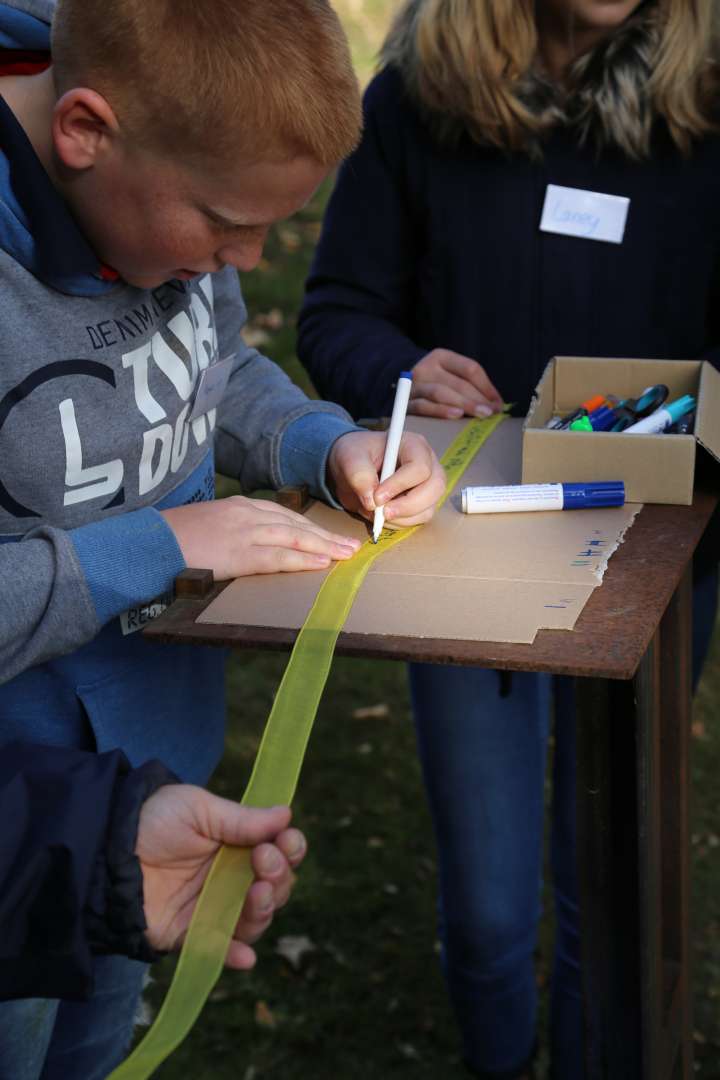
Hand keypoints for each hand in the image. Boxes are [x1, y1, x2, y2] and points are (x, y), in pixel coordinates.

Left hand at [136, 787, 305, 968]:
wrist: (107, 846)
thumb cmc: (154, 818)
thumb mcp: (199, 809)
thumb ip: (241, 819)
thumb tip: (286, 814)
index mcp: (238, 845)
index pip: (279, 852)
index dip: (290, 849)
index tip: (285, 841)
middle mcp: (231, 878)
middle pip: (275, 888)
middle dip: (280, 876)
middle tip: (263, 860)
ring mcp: (212, 907)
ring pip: (255, 919)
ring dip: (264, 910)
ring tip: (257, 893)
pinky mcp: (188, 933)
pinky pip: (217, 949)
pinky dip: (233, 956)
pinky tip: (245, 956)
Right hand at [161, 496, 360, 579]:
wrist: (148, 542)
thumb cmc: (172, 539)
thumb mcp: (208, 527)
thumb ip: (232, 532)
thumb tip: (251, 548)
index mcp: (238, 506)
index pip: (284, 514)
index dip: (311, 526)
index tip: (331, 534)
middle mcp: (245, 514)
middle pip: (295, 524)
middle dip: (326, 535)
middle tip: (352, 545)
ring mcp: (242, 532)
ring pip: (293, 538)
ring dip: (323, 546)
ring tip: (345, 555)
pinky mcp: (237, 554)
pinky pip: (276, 557)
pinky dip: (301, 560)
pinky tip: (321, 564)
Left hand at [327, 430, 445, 527]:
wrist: (352, 469)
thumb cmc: (355, 455)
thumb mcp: (349, 457)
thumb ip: (358, 474)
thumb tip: (372, 501)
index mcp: (414, 445)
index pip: (420, 467)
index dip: (400, 485)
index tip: (377, 496)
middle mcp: (428, 464)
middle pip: (434, 489)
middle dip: (407, 506)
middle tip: (382, 513)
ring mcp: (429, 486)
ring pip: (428, 509)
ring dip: (400, 517)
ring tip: (375, 511)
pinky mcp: (423, 504)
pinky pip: (419, 520)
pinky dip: (399, 523)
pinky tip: (381, 515)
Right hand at [409, 348, 503, 418]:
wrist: (400, 389)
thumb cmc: (434, 384)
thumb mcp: (450, 376)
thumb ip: (470, 386)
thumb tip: (496, 404)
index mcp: (441, 357)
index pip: (469, 369)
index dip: (487, 387)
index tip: (498, 404)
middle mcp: (426, 368)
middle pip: (457, 383)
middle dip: (478, 399)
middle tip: (491, 412)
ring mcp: (415, 385)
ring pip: (441, 393)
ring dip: (463, 404)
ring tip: (479, 414)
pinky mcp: (406, 402)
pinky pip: (424, 406)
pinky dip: (441, 410)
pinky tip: (456, 415)